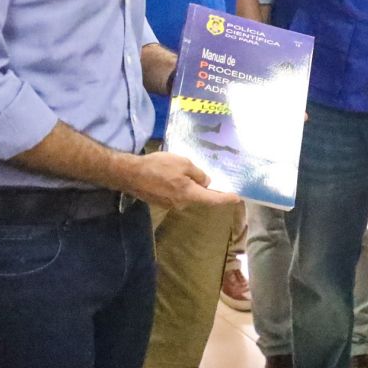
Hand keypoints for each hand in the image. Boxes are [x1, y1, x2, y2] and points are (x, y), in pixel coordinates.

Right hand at [124, 150, 240, 209]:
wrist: (130, 174)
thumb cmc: (158, 167)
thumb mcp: (183, 164)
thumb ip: (198, 174)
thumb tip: (206, 182)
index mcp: (189, 195)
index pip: (213, 199)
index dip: (226, 198)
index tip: (237, 198)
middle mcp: (181, 203)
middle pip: (199, 197)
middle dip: (206, 188)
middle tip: (212, 177)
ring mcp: (170, 204)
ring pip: (187, 194)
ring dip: (190, 185)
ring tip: (187, 171)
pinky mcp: (161, 200)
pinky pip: (177, 193)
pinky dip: (180, 186)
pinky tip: (173, 175)